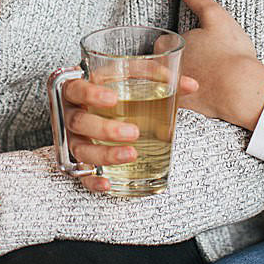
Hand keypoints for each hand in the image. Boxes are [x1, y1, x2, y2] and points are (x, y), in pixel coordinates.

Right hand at [56, 72, 201, 190]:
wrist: (94, 110)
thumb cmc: (113, 93)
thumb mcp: (130, 81)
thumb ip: (158, 80)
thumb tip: (191, 85)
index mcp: (78, 90)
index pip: (77, 89)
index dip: (90, 93)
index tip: (112, 98)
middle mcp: (71, 114)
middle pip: (79, 121)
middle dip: (105, 128)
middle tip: (133, 132)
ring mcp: (73, 138)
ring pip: (80, 148)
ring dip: (104, 153)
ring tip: (132, 154)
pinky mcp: (77, 160)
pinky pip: (79, 174)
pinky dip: (92, 181)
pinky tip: (108, 183)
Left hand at [170, 0, 263, 129]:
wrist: (241, 89)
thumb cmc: (229, 52)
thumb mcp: (215, 16)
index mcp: (165, 47)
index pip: (161, 44)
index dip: (176, 44)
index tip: (194, 46)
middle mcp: (162, 70)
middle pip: (161, 65)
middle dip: (172, 64)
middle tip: (201, 64)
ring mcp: (171, 91)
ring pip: (168, 84)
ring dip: (177, 83)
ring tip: (203, 81)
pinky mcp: (184, 109)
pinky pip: (178, 105)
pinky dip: (184, 102)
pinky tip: (202, 99)